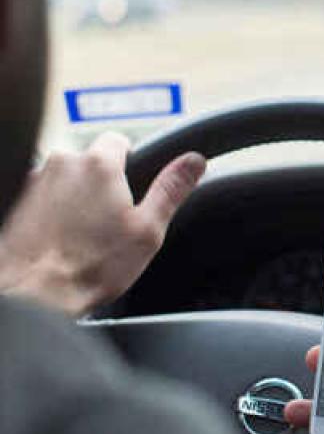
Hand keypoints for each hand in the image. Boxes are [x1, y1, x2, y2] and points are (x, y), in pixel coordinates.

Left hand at [0, 132, 204, 315]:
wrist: (35, 293)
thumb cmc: (93, 266)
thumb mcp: (148, 230)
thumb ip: (171, 189)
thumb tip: (194, 160)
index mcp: (99, 165)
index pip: (118, 140)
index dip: (129, 163)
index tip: (130, 188)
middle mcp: (63, 163)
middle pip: (89, 162)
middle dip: (101, 185)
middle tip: (110, 221)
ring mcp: (33, 180)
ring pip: (64, 179)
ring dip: (74, 198)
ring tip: (82, 235)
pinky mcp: (15, 199)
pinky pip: (41, 197)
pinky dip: (51, 211)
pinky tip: (58, 239)